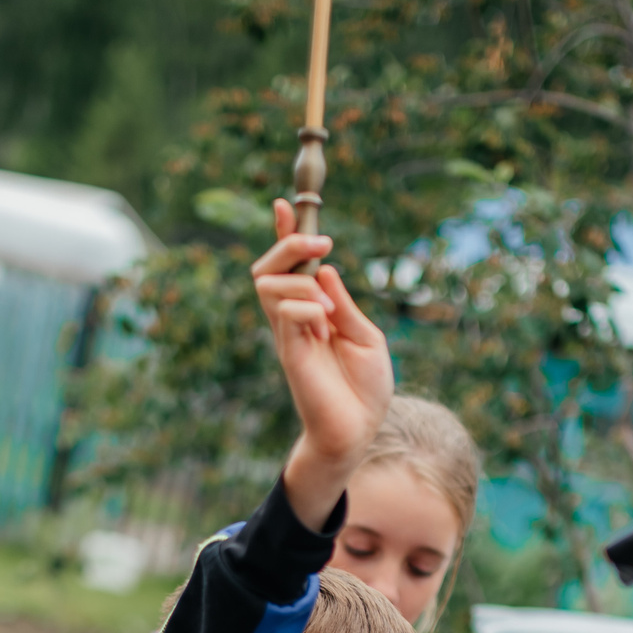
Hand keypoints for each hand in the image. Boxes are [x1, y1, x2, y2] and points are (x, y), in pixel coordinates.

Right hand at [255, 199, 392, 529]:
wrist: (359, 430)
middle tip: (322, 244)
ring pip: (267, 283)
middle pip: (267, 266)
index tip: (283, 202)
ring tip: (329, 306)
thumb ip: (344, 302)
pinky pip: (285, 312)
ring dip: (301, 281)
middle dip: (288, 242)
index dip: (284, 232)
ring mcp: (288, 334)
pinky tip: (324, 324)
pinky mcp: (289, 351)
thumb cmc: (365, 388)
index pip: (290, 265)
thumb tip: (325, 267)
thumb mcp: (365, 335)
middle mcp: (294, 318)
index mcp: (314, 309)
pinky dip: (306, 307)